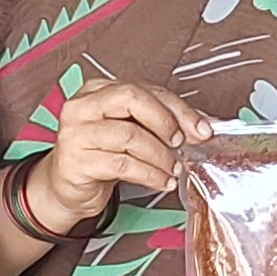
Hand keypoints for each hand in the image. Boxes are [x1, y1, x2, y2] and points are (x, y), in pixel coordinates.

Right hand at [24, 81, 208, 237]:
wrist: (68, 187)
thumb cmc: (103, 154)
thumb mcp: (134, 133)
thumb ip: (166, 123)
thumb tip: (207, 124)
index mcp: (99, 90)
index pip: (145, 89)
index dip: (178, 108)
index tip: (202, 128)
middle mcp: (83, 106)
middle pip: (131, 98)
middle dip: (165, 121)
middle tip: (182, 143)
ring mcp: (75, 133)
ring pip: (129, 135)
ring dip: (161, 155)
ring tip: (174, 168)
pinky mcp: (75, 161)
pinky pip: (122, 164)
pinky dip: (149, 174)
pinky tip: (161, 180)